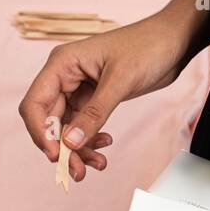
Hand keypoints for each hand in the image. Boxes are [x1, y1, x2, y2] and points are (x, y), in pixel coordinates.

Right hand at [18, 0, 209, 182]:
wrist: (175, 39)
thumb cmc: (148, 46)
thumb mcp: (121, 81)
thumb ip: (94, 113)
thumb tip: (71, 143)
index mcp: (62, 64)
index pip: (35, 104)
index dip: (40, 133)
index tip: (56, 156)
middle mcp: (64, 77)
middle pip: (49, 122)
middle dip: (63, 149)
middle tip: (78, 171)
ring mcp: (76, 89)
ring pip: (65, 129)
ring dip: (78, 150)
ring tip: (97, 164)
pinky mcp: (91, 99)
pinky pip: (81, 127)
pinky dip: (90, 141)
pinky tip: (105, 145)